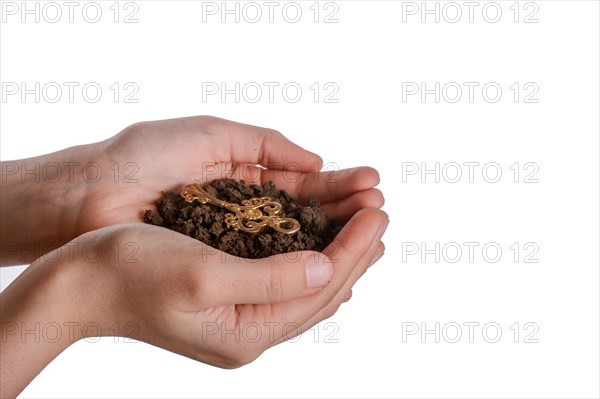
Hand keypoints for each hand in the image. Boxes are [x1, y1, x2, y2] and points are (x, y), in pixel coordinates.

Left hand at [1, 116, 382, 264]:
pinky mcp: (221, 274)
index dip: (338, 188)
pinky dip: (301, 274)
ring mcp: (235, 249)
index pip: (304, 188)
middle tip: (381, 211)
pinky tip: (334, 272)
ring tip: (371, 236)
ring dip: (333, 243)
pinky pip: (268, 277)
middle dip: (345, 215)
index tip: (372, 186)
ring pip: (294, 250)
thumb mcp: (212, 134)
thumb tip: (318, 162)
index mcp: (246, 181)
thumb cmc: (144, 157)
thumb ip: (267, 145)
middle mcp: (247, 218)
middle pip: (307, 220)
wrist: (89, 195)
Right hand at [1, 209, 387, 396]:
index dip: (354, 248)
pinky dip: (309, 262)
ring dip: (337, 255)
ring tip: (365, 230)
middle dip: (355, 251)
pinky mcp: (228, 305)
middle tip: (381, 214)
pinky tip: (321, 249)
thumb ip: (272, 278)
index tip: (378, 213)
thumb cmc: (131, 271)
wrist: (82, 283)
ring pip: (306, 290)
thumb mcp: (205, 273)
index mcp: (247, 334)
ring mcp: (239, 323)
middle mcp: (249, 335)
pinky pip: (285, 286)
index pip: (320, 287)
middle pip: (320, 292)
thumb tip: (326, 269)